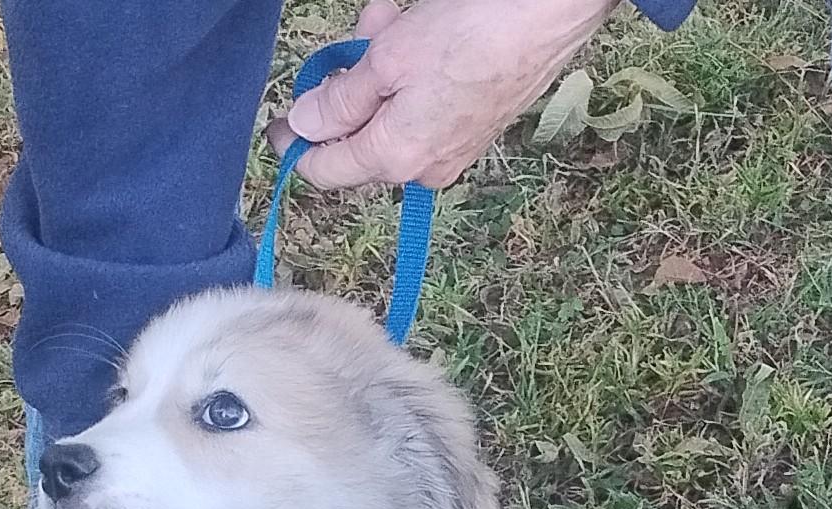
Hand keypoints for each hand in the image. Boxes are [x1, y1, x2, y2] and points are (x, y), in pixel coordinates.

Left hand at [267, 0, 621, 189]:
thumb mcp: (388, 59)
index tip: (279, 122)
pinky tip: (420, 29)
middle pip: (359, 139)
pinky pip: (422, 105)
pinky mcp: (472, 126)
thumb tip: (306, 126)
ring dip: (381, 70)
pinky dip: (411, 73)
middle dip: (349, 90)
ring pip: (391, 113)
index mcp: (395, 157)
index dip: (298, 144)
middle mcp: (423, 168)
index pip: (326, 170)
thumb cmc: (472, 32)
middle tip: (359, 41)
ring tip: (392, 19)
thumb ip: (341, 99)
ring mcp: (451, 149)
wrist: (552, 13)